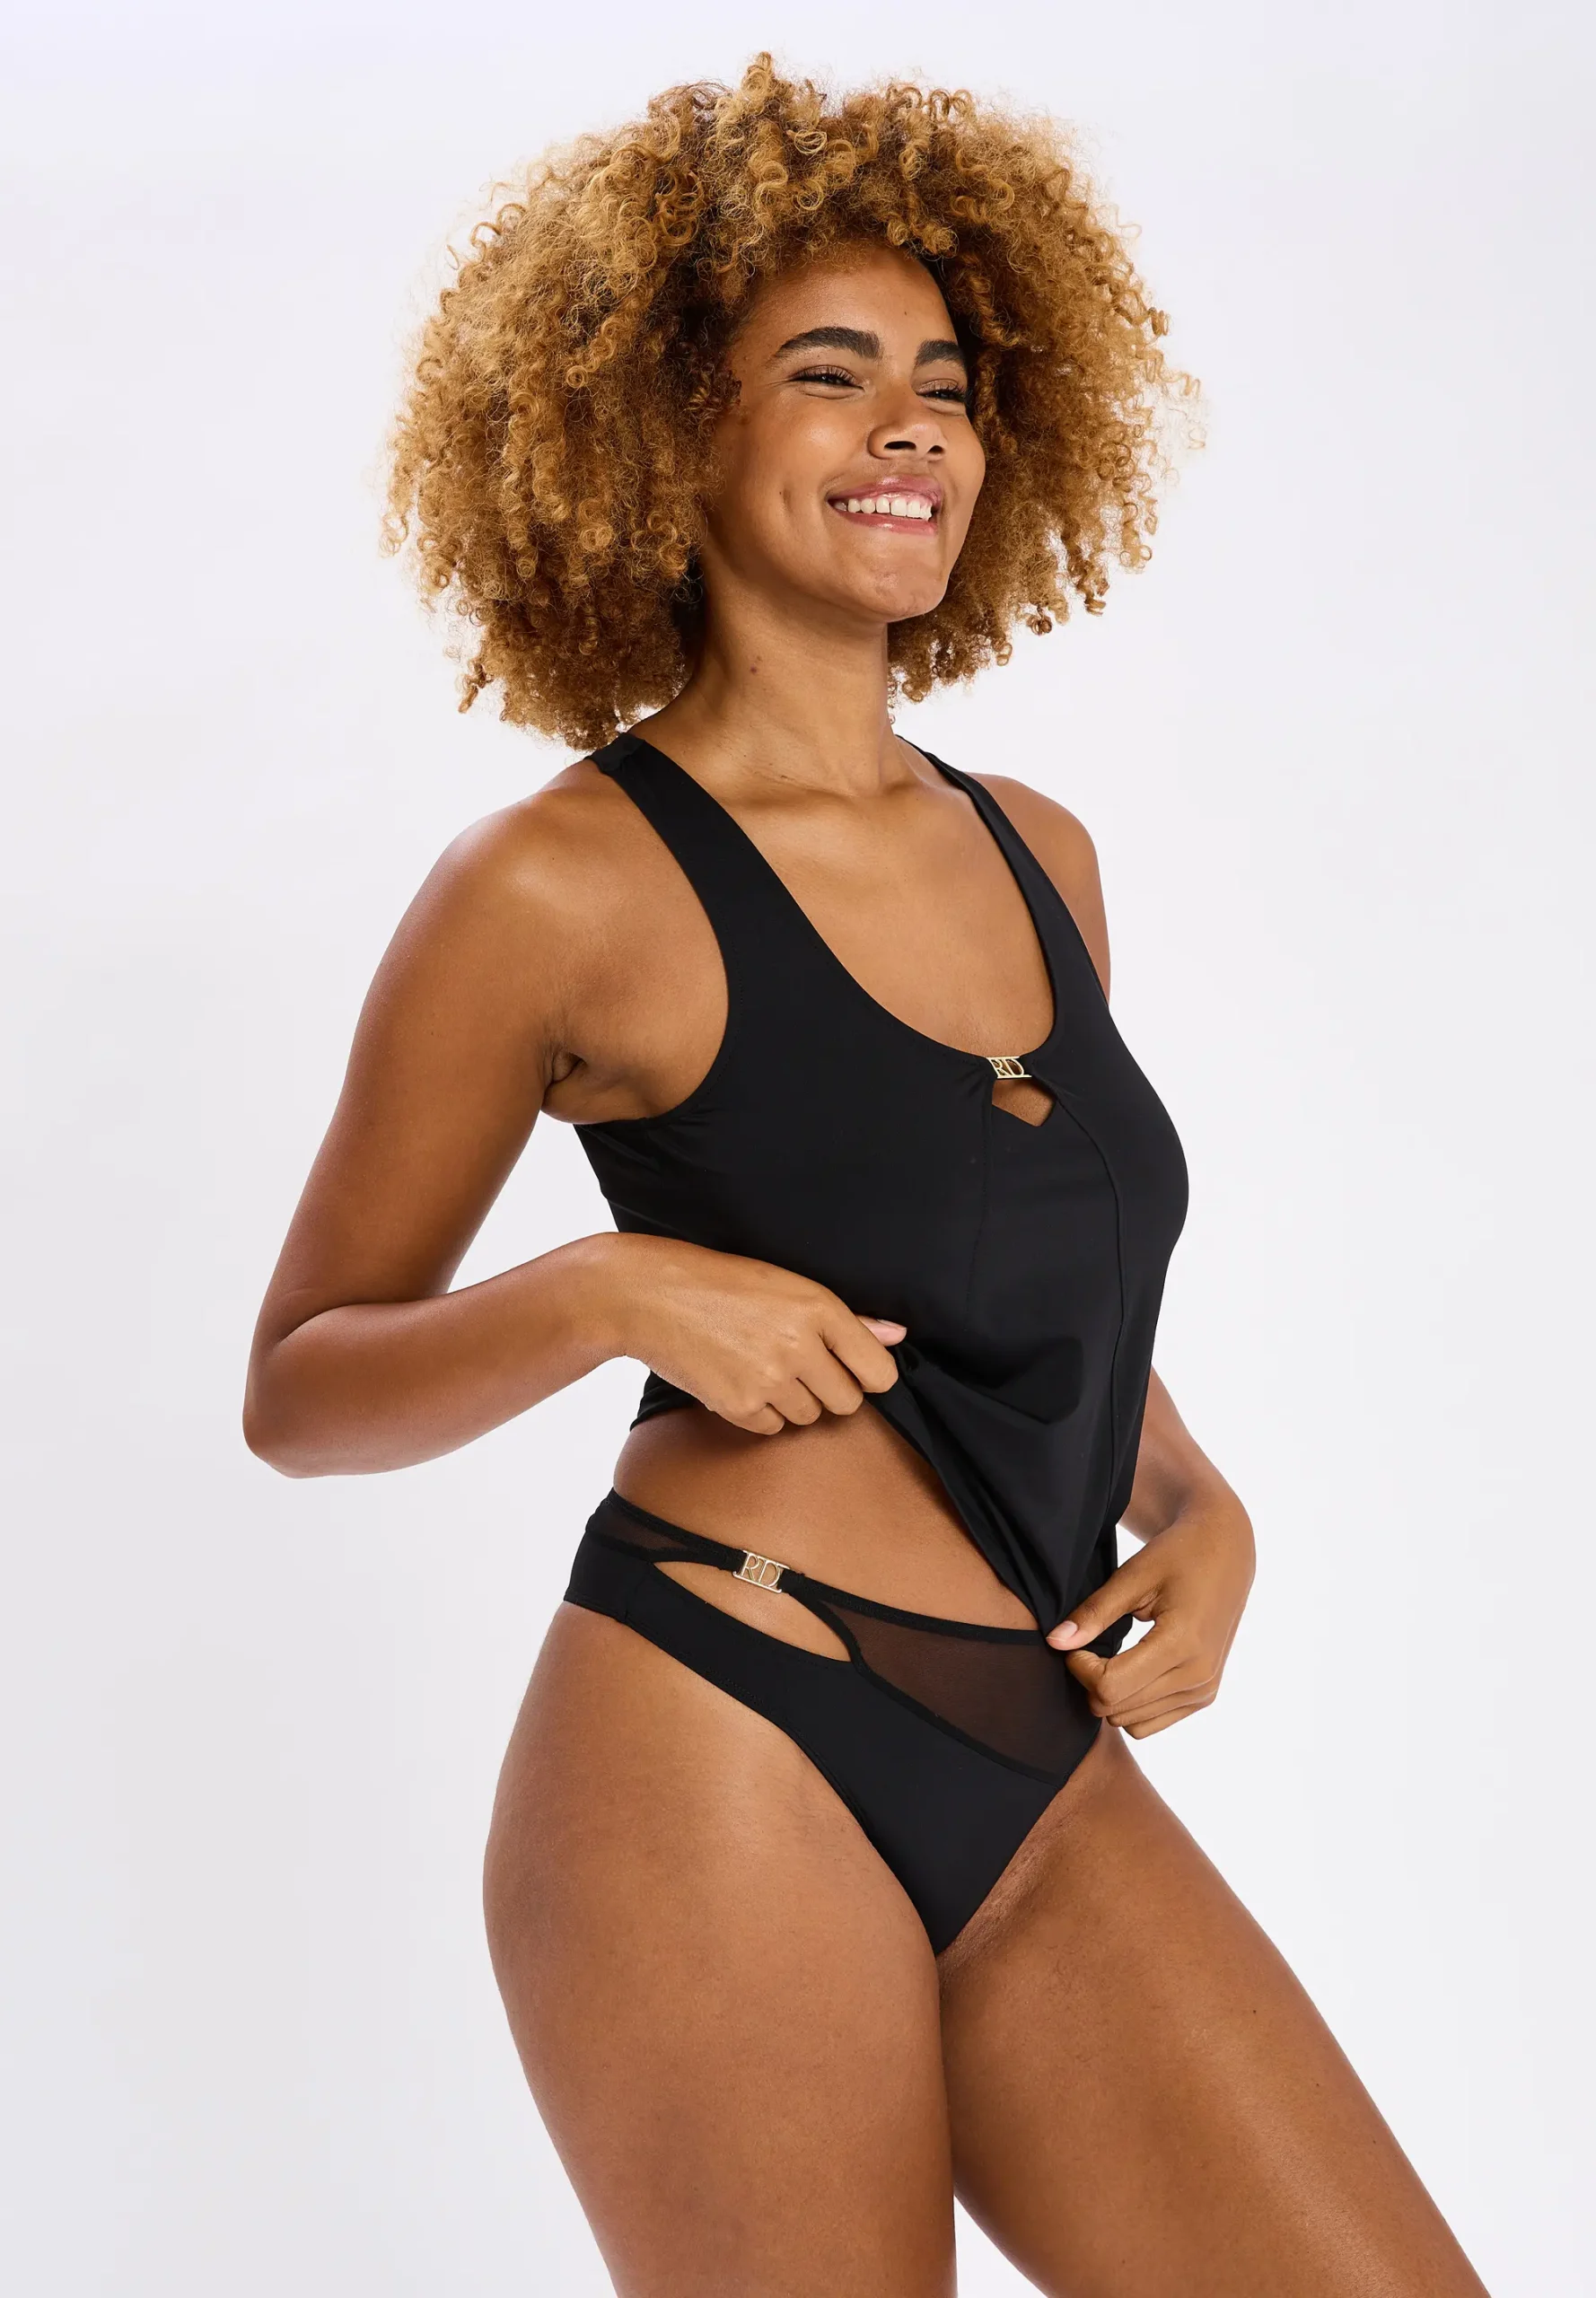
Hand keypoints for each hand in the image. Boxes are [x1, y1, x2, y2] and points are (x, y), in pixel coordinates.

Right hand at [597, 1233, 904, 1435]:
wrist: (647, 1295)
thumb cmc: (720, 1282)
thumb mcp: (786, 1284)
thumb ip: (847, 1318)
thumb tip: (897, 1335)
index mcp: (818, 1307)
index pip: (879, 1371)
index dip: (869, 1375)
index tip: (852, 1369)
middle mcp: (799, 1345)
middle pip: (848, 1402)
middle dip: (829, 1391)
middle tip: (797, 1366)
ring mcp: (768, 1379)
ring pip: (809, 1418)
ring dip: (793, 1402)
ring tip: (762, 1367)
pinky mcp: (737, 1406)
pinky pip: (771, 1429)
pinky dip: (760, 1414)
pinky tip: (739, 1381)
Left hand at [1047, 1493, 1254, 1737]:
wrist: (1227, 1553)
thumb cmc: (1179, 1554)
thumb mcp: (1133, 1576)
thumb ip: (1095, 1612)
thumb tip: (1055, 1642)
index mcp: (1181, 1643)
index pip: (1110, 1687)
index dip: (1080, 1668)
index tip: (1075, 1643)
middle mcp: (1197, 1675)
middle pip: (1117, 1709)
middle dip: (1090, 1682)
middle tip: (1088, 1647)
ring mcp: (1204, 1690)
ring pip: (1132, 1723)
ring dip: (1110, 1696)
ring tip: (1110, 1657)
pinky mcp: (1204, 1696)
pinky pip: (1152, 1723)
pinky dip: (1131, 1704)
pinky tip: (1129, 1670)